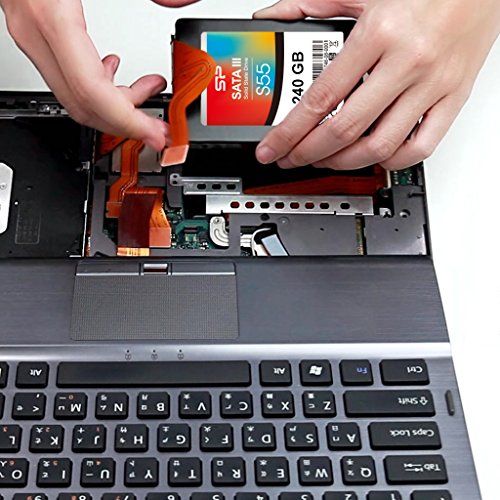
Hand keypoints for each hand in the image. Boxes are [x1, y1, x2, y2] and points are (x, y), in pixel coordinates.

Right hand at [0, 0, 173, 150]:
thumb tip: (176, 1)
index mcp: (51, 19)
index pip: (93, 94)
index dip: (127, 121)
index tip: (155, 134)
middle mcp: (35, 35)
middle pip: (84, 106)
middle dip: (127, 123)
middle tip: (159, 127)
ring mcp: (31, 36)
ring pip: (76, 96)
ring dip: (118, 104)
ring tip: (152, 89)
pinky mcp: (36, 33)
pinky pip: (69, 77)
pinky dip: (101, 85)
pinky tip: (119, 72)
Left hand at [255, 0, 499, 169]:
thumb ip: (313, 4)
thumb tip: (275, 17)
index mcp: (379, 33)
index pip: (321, 99)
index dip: (290, 132)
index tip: (272, 149)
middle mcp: (406, 63)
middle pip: (345, 130)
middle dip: (308, 153)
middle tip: (292, 158)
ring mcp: (432, 85)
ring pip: (380, 146)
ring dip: (343, 162)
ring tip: (324, 159)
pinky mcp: (453, 99)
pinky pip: (422, 147)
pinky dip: (392, 161)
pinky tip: (373, 157)